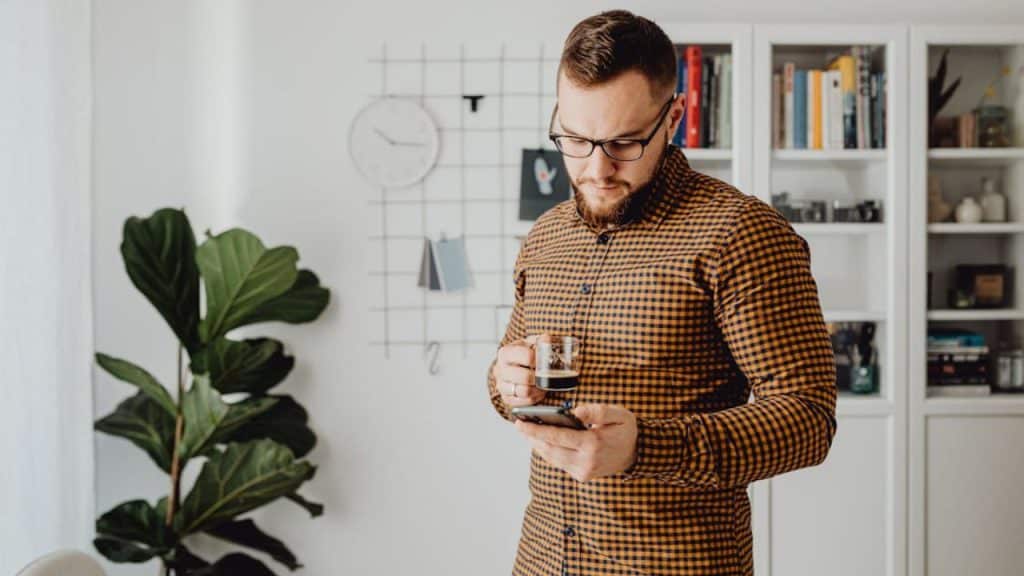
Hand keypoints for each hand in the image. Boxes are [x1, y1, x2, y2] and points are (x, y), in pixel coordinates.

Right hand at [493, 334, 548, 407]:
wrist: (514, 366)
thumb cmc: (525, 354)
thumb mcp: (532, 343)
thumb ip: (541, 341)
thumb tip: (547, 339)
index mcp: (505, 352)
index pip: (527, 356)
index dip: (539, 360)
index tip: (543, 361)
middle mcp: (500, 369)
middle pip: (524, 377)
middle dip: (538, 377)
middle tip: (544, 375)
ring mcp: (501, 385)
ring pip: (524, 391)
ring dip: (537, 388)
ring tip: (542, 384)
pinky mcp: (506, 398)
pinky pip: (524, 402)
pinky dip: (534, 397)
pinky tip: (537, 391)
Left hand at [514, 403, 637, 482]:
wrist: (637, 454)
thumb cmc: (625, 430)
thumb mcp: (618, 414)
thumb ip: (596, 411)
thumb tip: (575, 411)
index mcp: (593, 444)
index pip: (557, 437)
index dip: (536, 430)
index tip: (520, 422)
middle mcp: (585, 461)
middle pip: (550, 450)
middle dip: (532, 437)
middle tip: (519, 425)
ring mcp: (583, 471)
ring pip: (552, 458)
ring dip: (537, 446)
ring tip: (527, 432)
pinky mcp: (582, 476)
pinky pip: (559, 463)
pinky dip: (548, 452)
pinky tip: (541, 442)